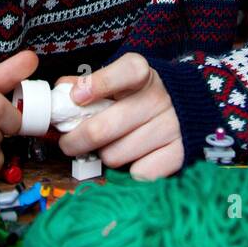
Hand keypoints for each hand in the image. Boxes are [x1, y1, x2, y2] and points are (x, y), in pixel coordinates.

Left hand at [56, 53, 182, 180]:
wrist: (186, 110)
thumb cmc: (140, 96)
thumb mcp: (118, 81)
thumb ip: (88, 83)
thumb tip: (61, 94)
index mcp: (142, 73)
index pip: (123, 73)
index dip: (97, 84)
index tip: (76, 97)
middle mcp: (159, 97)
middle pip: (101, 129)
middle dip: (75, 141)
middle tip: (69, 143)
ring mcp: (171, 126)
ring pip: (114, 156)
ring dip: (104, 155)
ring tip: (110, 147)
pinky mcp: (178, 154)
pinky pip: (137, 173)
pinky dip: (129, 170)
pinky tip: (133, 157)